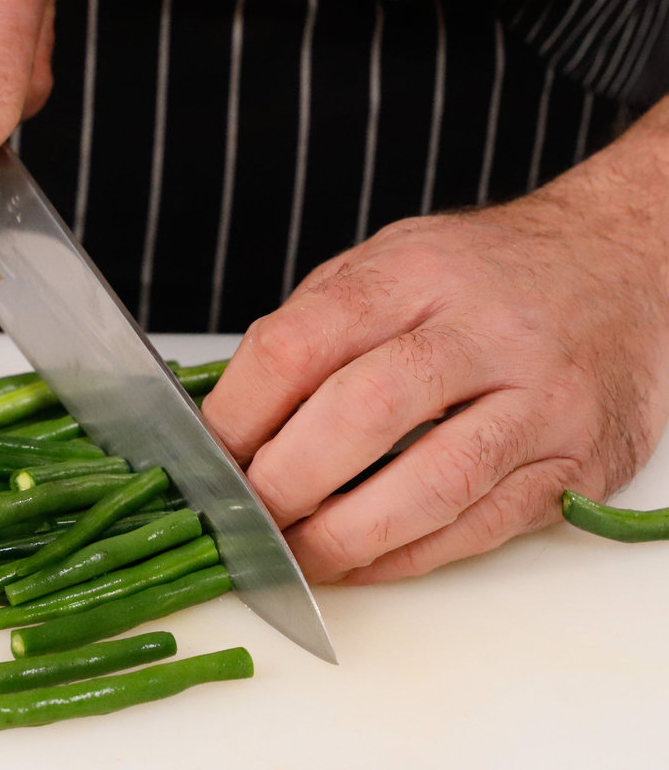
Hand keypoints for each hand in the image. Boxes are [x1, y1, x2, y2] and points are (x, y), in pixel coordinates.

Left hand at [202, 97, 668, 584]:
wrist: (619, 264)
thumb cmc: (481, 275)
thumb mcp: (388, 261)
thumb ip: (313, 327)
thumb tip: (228, 417)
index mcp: (413, 273)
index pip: (299, 346)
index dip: (236, 416)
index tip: (205, 460)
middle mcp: (482, 331)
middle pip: (360, 415)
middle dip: (283, 483)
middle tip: (243, 517)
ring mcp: (540, 400)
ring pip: (430, 485)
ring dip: (343, 539)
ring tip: (292, 557)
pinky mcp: (578, 463)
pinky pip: (480, 526)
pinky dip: (405, 557)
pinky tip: (358, 562)